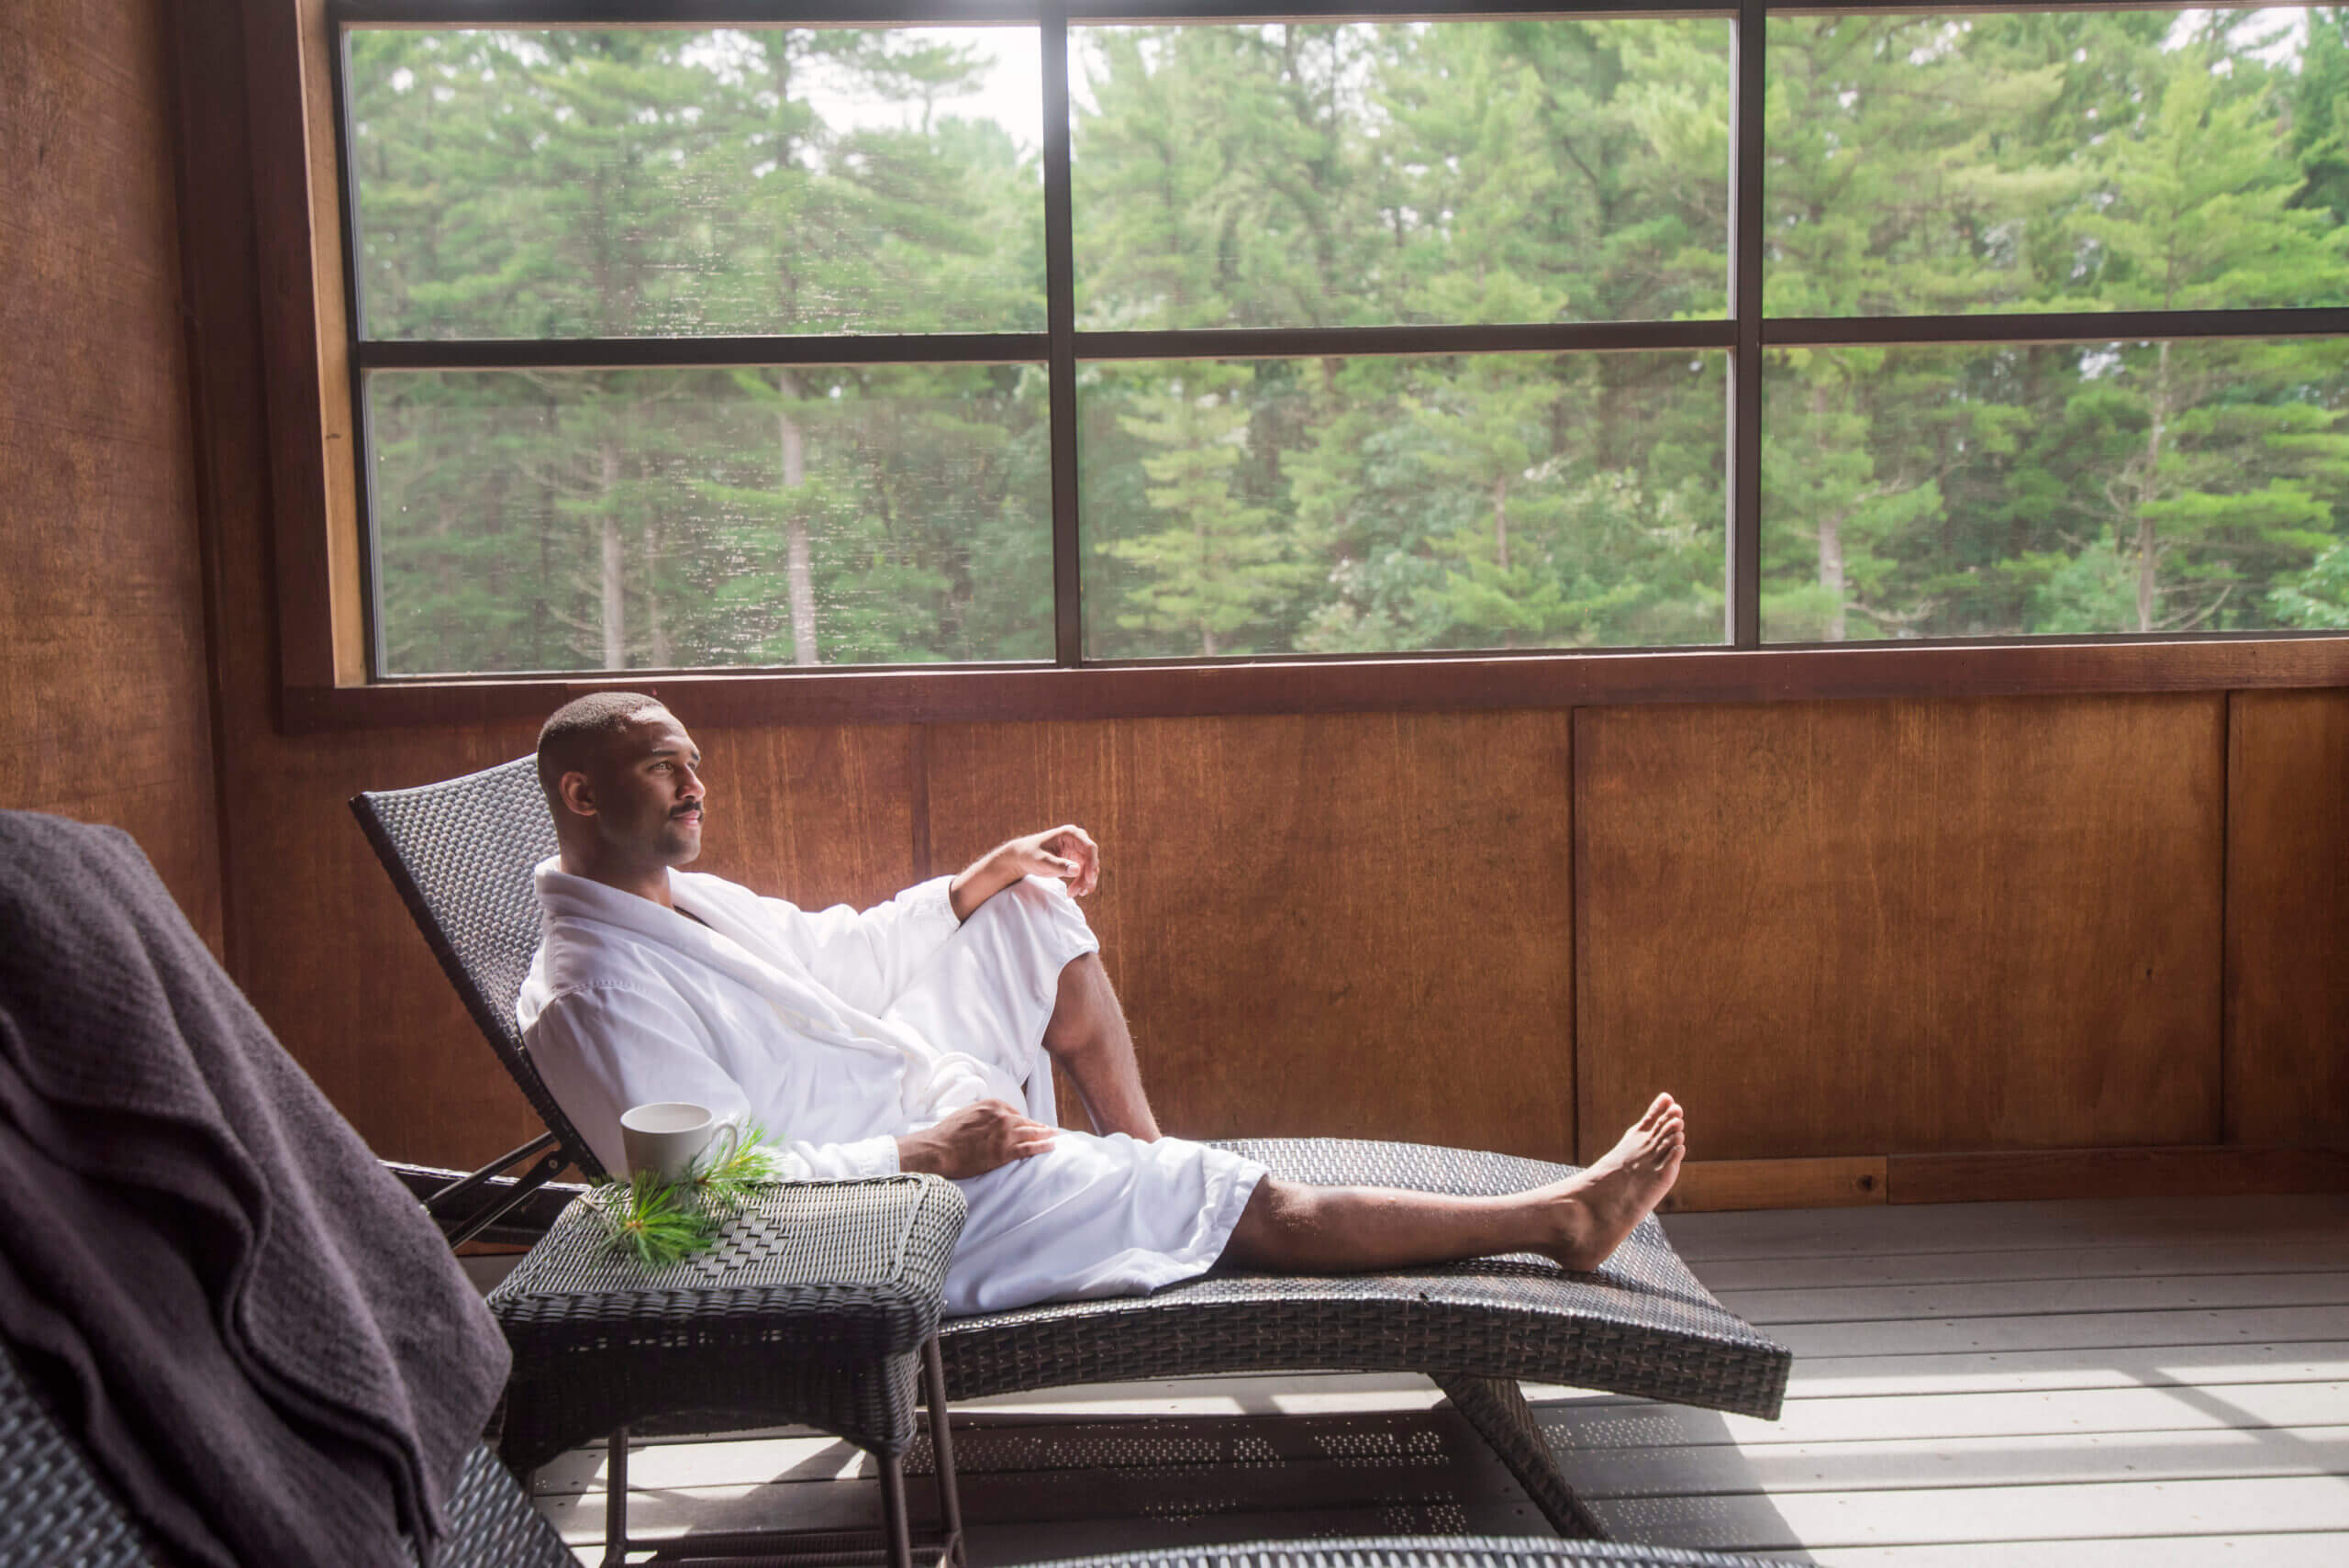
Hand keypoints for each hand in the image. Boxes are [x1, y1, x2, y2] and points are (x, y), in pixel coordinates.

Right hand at [896, 1100, 1057, 1179]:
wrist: (939, 1148)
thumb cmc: (948, 1132)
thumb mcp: (967, 1113)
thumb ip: (983, 1114)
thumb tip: (989, 1120)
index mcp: (993, 1105)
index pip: (1014, 1112)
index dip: (1023, 1120)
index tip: (1029, 1124)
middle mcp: (1003, 1116)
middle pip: (1026, 1122)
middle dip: (1038, 1126)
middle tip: (1050, 1129)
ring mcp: (1005, 1134)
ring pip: (1031, 1134)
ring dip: (1046, 1135)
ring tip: (1055, 1136)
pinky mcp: (1005, 1151)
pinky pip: (1029, 1148)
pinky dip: (1043, 1147)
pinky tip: (1052, 1146)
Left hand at [998, 824, 1099, 896]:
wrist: (1023, 857)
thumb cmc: (1030, 855)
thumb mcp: (1041, 861)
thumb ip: (1058, 865)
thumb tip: (1077, 869)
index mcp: (1070, 834)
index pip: (1089, 848)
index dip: (1092, 864)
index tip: (1087, 880)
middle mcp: (1077, 840)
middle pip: (1091, 860)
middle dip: (1086, 878)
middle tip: (1075, 892)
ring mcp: (1078, 849)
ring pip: (1090, 868)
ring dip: (1084, 883)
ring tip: (1071, 894)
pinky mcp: (1077, 859)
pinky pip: (1086, 872)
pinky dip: (1083, 883)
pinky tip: (1075, 892)